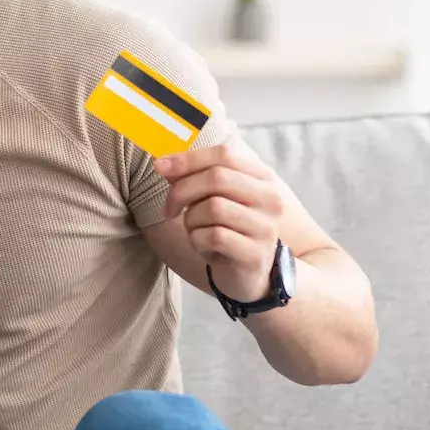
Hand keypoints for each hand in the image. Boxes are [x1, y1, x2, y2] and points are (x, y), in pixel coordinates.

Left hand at [155, 143, 283, 303]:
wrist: (249, 275)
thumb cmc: (226, 230)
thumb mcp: (209, 199)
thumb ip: (191, 178)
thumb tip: (164, 163)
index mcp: (261, 178)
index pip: (223, 154)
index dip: (187, 159)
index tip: (159, 167)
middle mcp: (269, 198)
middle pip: (217, 178)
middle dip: (182, 191)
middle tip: (169, 209)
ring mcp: (266, 226)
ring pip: (213, 208)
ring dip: (191, 220)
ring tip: (196, 230)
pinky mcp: (255, 253)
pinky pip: (214, 236)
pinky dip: (197, 240)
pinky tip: (203, 246)